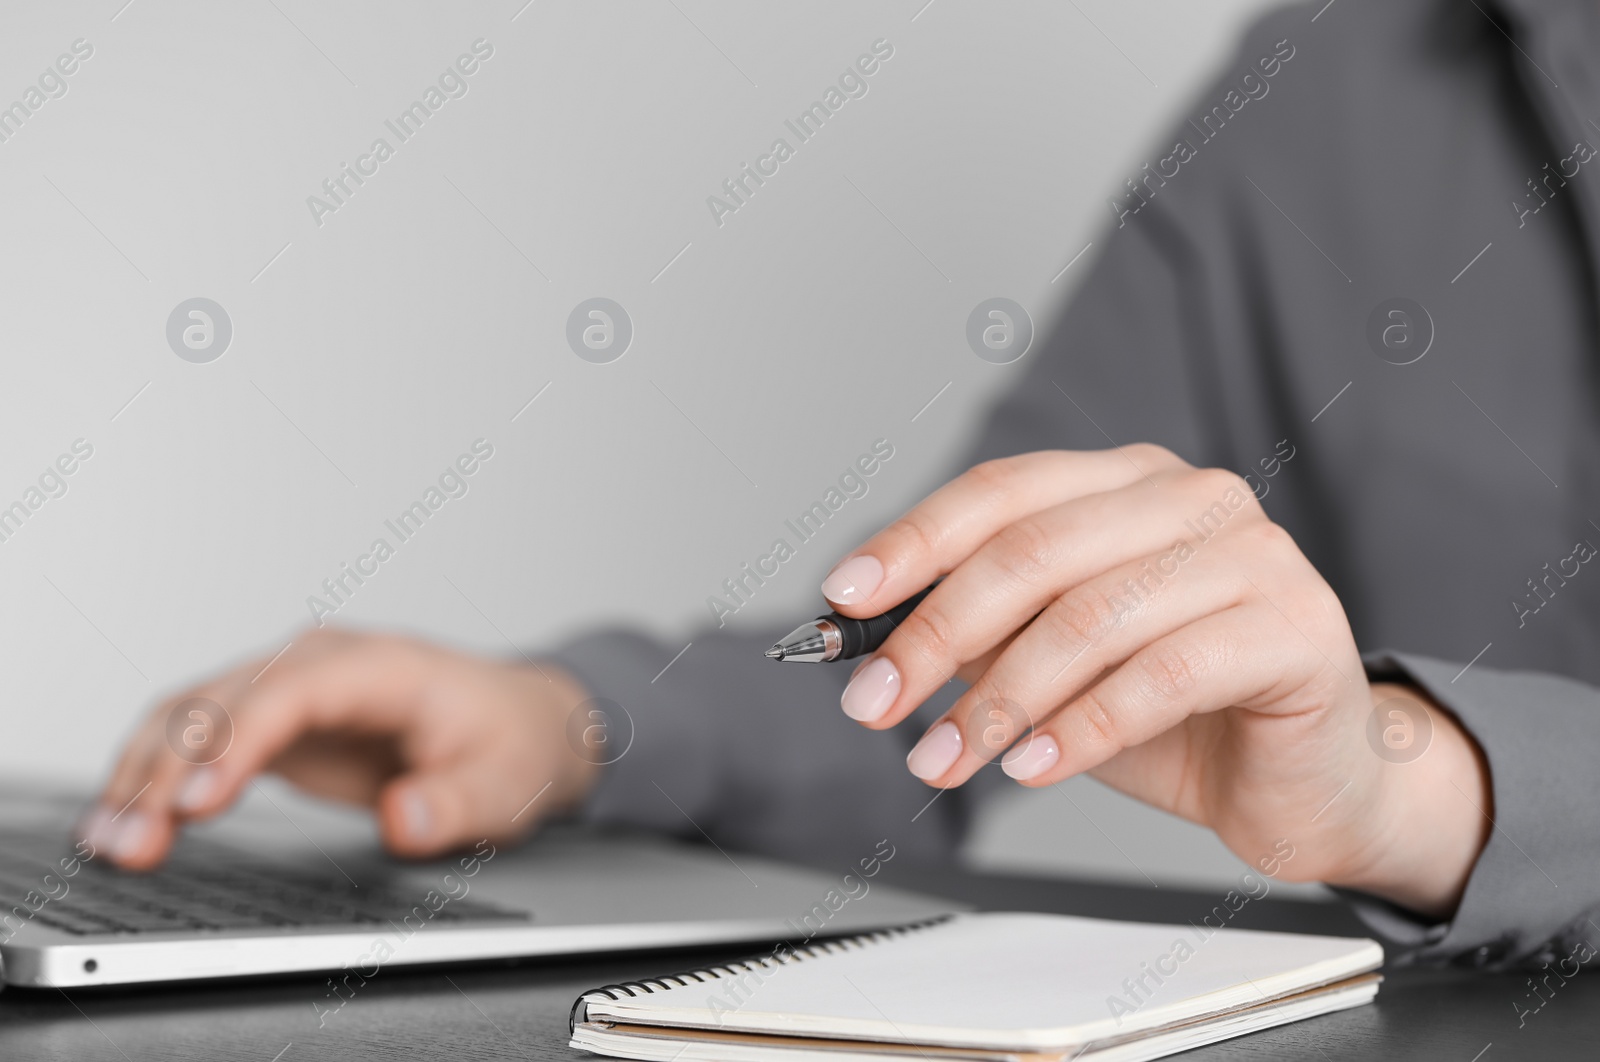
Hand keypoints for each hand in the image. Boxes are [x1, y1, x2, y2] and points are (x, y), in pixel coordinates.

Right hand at [82, 628, 599, 869]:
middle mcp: (322, 663)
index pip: (293, 691)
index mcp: (380, 667)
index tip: (196, 800)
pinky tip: (119, 819)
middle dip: (170, 768)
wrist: (518, 722)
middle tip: (134, 842)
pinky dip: (151, 774)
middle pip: (226, 700)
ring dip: (144, 773)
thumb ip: (458, 804)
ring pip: (193, 714)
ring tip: (110, 841)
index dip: (239, 741)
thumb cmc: (509, 743)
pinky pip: (195, 737)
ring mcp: (290, 686)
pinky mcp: (272, 720)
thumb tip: (405, 819)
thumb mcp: (506, 783)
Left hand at [824, 448, 1491, 917]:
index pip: (1000, 492)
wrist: (1301, 781)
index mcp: (1126, 483)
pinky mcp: (1294, 628)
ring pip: (1090, 617)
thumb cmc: (1176, 715)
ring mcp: (1251, 554)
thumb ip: (981, 634)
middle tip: (878, 703)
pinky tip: (1035, 767)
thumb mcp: (1054, 664)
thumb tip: (874, 635)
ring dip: (998, 701)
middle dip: (935, 634)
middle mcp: (1190, 498)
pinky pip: (1163, 674)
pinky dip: (1082, 728)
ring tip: (946, 759)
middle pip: (1032, 552)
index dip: (913, 543)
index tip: (845, 599)